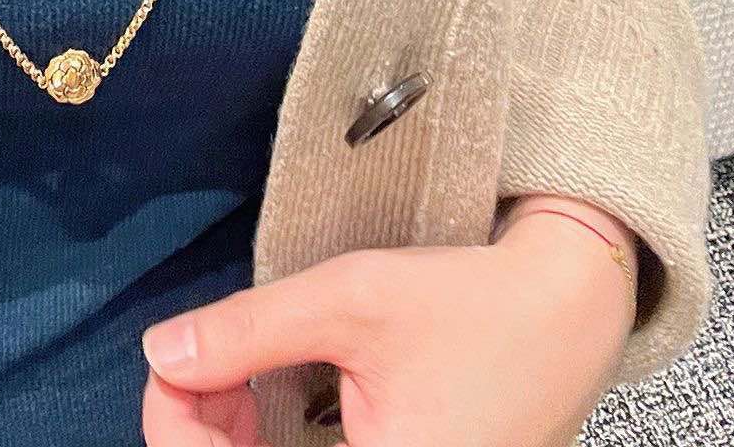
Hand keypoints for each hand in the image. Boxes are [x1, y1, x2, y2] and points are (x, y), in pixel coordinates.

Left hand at [140, 199, 637, 446]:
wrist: (569, 311)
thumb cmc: (475, 306)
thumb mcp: (352, 301)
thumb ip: (250, 331)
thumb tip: (165, 351)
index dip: (176, 424)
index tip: (172, 361)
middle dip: (203, 427)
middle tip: (205, 359)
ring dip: (234, 439)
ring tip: (237, 372)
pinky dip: (271, 444)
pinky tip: (267, 397)